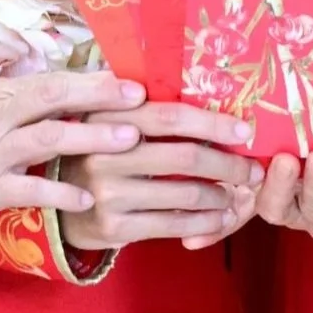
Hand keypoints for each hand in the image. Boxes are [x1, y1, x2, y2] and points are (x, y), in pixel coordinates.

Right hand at [0, 72, 144, 234]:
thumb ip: (20, 100)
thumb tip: (73, 90)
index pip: (50, 81)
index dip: (92, 80)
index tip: (129, 81)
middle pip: (53, 100)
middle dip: (99, 97)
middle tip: (139, 100)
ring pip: (48, 140)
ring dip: (92, 138)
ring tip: (129, 140)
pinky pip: (30, 191)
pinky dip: (61, 194)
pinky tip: (87, 199)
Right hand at [55, 100, 263, 255]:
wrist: (59, 205)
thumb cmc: (99, 152)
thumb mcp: (108, 119)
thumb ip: (142, 101)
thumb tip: (208, 85)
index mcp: (106, 116)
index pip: (169, 116)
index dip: (212, 123)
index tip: (244, 131)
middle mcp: (103, 153)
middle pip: (183, 157)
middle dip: (228, 165)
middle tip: (253, 170)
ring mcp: (106, 193)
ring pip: (183, 195)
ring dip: (220, 195)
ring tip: (236, 193)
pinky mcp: (113, 227)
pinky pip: (172, 225)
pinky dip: (205, 222)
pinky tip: (220, 218)